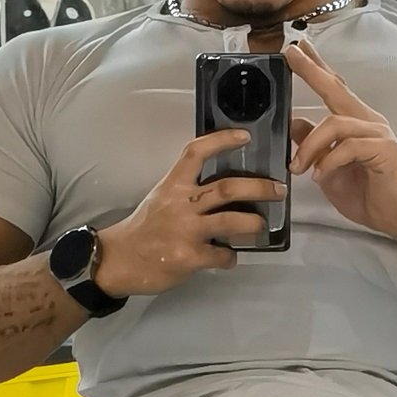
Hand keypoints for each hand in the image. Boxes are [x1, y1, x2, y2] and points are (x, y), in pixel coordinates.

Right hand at [94, 131, 286, 296]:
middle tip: (278, 190)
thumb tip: (223, 195)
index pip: (196, 153)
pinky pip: (222, 255)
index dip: (222, 141)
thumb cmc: (143, 229)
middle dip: (259, 187)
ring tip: (260, 225)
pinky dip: (230, 257)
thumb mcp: (160, 199)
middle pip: (227, 188)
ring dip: (253, 223)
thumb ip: (187, 193)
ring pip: (232, 221)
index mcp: (173, 185)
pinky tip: (228, 257)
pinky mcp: (189, 256)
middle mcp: (181, 204)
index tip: (245, 136)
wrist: (118, 260)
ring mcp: (186, 231)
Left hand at [287, 36, 396, 239]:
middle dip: (312, 70)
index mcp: (355, 122)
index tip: (297, 49)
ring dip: (310, 146)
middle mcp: (368, 121)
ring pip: (335, 123)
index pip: (334, 88)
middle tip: (292, 54)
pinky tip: (320, 175)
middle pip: (337, 89)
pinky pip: (349, 147)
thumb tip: (292, 121)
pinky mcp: (385, 150)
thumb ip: (312, 144)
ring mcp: (379, 133)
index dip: (317, 67)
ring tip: (298, 167)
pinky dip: (329, 160)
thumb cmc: (366, 193)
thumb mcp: (327, 167)